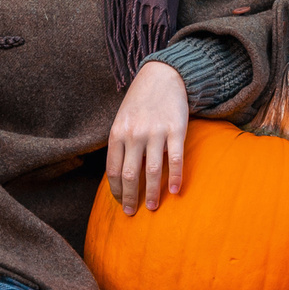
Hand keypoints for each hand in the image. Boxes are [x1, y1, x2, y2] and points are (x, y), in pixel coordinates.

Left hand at [108, 60, 189, 213]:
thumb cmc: (139, 103)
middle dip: (130, 198)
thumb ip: (120, 144)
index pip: (113, 170)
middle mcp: (134, 134)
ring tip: (152, 207)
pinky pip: (174, 159)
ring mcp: (155, 132)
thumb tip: (118, 176)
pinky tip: (175, 190)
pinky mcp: (175, 129)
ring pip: (151, 171)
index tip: (120, 203)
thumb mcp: (122, 120)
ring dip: (151, 193)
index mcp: (117, 133)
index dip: (116, 190)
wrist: (162, 76)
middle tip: (132, 213)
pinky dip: (175, 177)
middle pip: (129, 175)